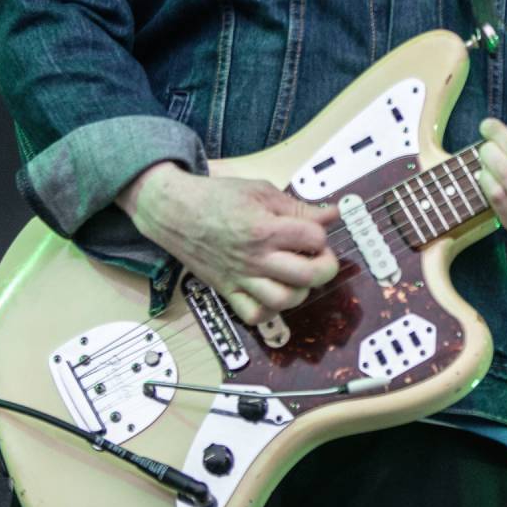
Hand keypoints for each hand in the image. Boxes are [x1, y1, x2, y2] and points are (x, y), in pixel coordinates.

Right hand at [116, 163, 339, 323]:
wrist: (174, 211)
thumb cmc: (216, 198)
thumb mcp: (261, 191)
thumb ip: (297, 207)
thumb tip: (331, 214)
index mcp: (265, 228)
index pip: (314, 238)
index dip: (321, 234)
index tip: (314, 232)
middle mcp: (255, 257)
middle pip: (307, 276)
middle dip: (324, 267)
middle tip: (320, 258)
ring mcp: (241, 277)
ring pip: (284, 301)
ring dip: (300, 290)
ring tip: (298, 276)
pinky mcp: (228, 290)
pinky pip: (253, 315)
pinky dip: (270, 310)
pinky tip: (274, 293)